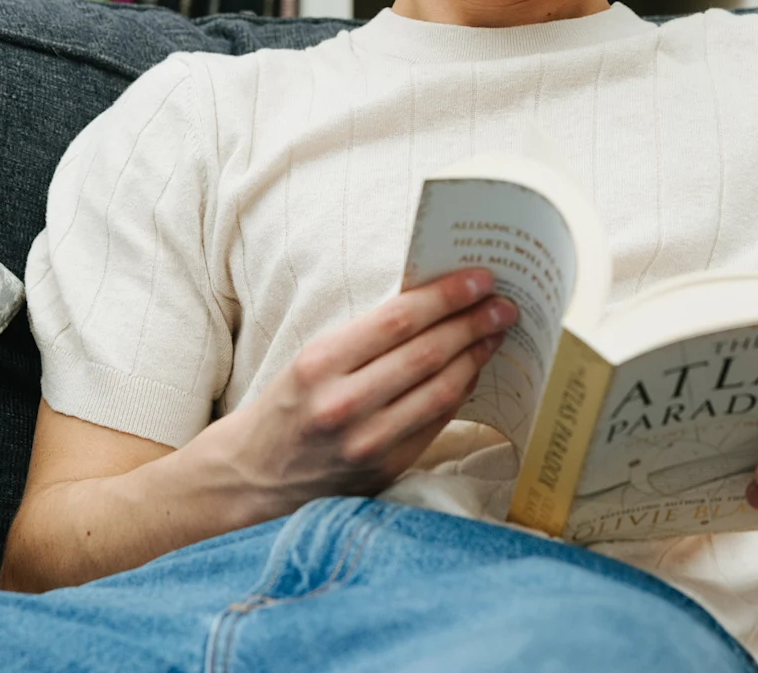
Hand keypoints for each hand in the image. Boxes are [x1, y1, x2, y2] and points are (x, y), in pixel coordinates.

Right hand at [188, 268, 513, 523]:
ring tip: (495, 334)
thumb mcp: (312, 360)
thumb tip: (432, 304)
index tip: (478, 280)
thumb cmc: (288, 406)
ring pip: (439, 390)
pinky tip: (472, 371)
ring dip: (475, 358)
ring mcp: (366, 442)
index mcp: (318, 364)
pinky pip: (434, 423)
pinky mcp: (384, 469)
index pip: (397, 320)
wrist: (254, 477)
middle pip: (426, 354)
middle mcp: (342, 404)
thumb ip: (366, 338)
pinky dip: (459, 393)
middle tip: (502, 304)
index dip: (445, 297)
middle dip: (472, 324)